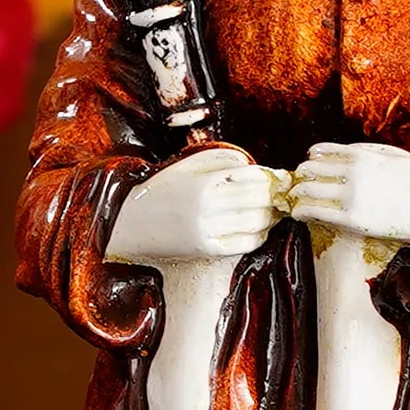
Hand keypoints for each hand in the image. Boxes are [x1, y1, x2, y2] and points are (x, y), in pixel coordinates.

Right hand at [106, 145, 281, 262]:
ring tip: (273, 212)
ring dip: (271, 217)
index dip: (272, 177)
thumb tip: (251, 162)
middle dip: (276, 197)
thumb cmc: (159, 192)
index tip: (279, 178)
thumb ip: (216, 158)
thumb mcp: (183, 167)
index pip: (253, 177)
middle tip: (283, 195)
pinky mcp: (206, 250)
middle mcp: (206, 207)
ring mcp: (207, 231)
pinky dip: (260, 236)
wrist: (127, 225)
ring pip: (258, 222)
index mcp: (203, 183)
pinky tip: (259, 229)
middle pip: (260, 200)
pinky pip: (247, 243)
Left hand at [286, 141, 409, 248]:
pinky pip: (315, 212)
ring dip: (297, 195)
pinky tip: (299, 214)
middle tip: (297, 185)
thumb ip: (369, 152)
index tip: (309, 168)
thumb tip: (347, 152)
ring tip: (294, 200)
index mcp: (362, 155)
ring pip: (307, 191)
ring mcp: (351, 196)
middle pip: (309, 170)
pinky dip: (302, 212)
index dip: (310, 160)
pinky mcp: (352, 219)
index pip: (320, 152)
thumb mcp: (396, 156)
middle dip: (300, 177)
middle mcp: (352, 172)